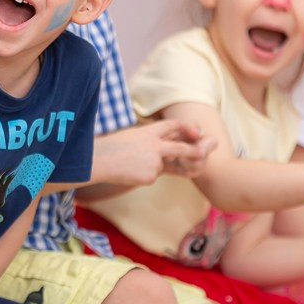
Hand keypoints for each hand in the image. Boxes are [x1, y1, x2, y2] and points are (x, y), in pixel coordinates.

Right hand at [93, 121, 216, 187]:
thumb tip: (168, 152)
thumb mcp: (132, 137)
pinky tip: (129, 172)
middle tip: (204, 154)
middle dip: (194, 152)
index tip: (197, 132)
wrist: (99, 161)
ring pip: (161, 167)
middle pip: (181, 148)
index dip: (187, 128)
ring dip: (149, 168)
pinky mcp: (150, 176)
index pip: (172, 125)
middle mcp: (155, 145)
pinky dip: (142, 176)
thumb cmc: (111, 148)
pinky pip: (152, 177)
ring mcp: (154, 161)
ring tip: (129, 164)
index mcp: (148, 132)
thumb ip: (151, 142)